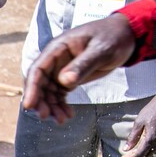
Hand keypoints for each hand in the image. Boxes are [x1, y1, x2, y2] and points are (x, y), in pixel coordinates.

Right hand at [22, 13, 136, 122]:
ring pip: (48, 92)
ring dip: (51, 107)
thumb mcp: (101, 50)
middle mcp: (55, 60)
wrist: (126, 36)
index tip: (29, 105)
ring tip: (61, 120)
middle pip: (40, 83)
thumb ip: (83, 64)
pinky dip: (61, 106)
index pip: (38, 69)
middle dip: (41, 101)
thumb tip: (64, 81)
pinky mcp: (68, 78)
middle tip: (46, 116)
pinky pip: (59, 95)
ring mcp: (60, 69)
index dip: (32, 88)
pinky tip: (68, 115)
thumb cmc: (113, 37)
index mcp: (58, 48)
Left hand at [121, 96, 155, 156]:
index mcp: (151, 138)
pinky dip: (147, 152)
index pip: (139, 154)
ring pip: (151, 154)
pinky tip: (140, 149)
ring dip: (141, 156)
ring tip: (131, 155)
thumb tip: (126, 149)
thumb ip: (133, 137)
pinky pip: (155, 150)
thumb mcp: (138, 123)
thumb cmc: (151, 111)